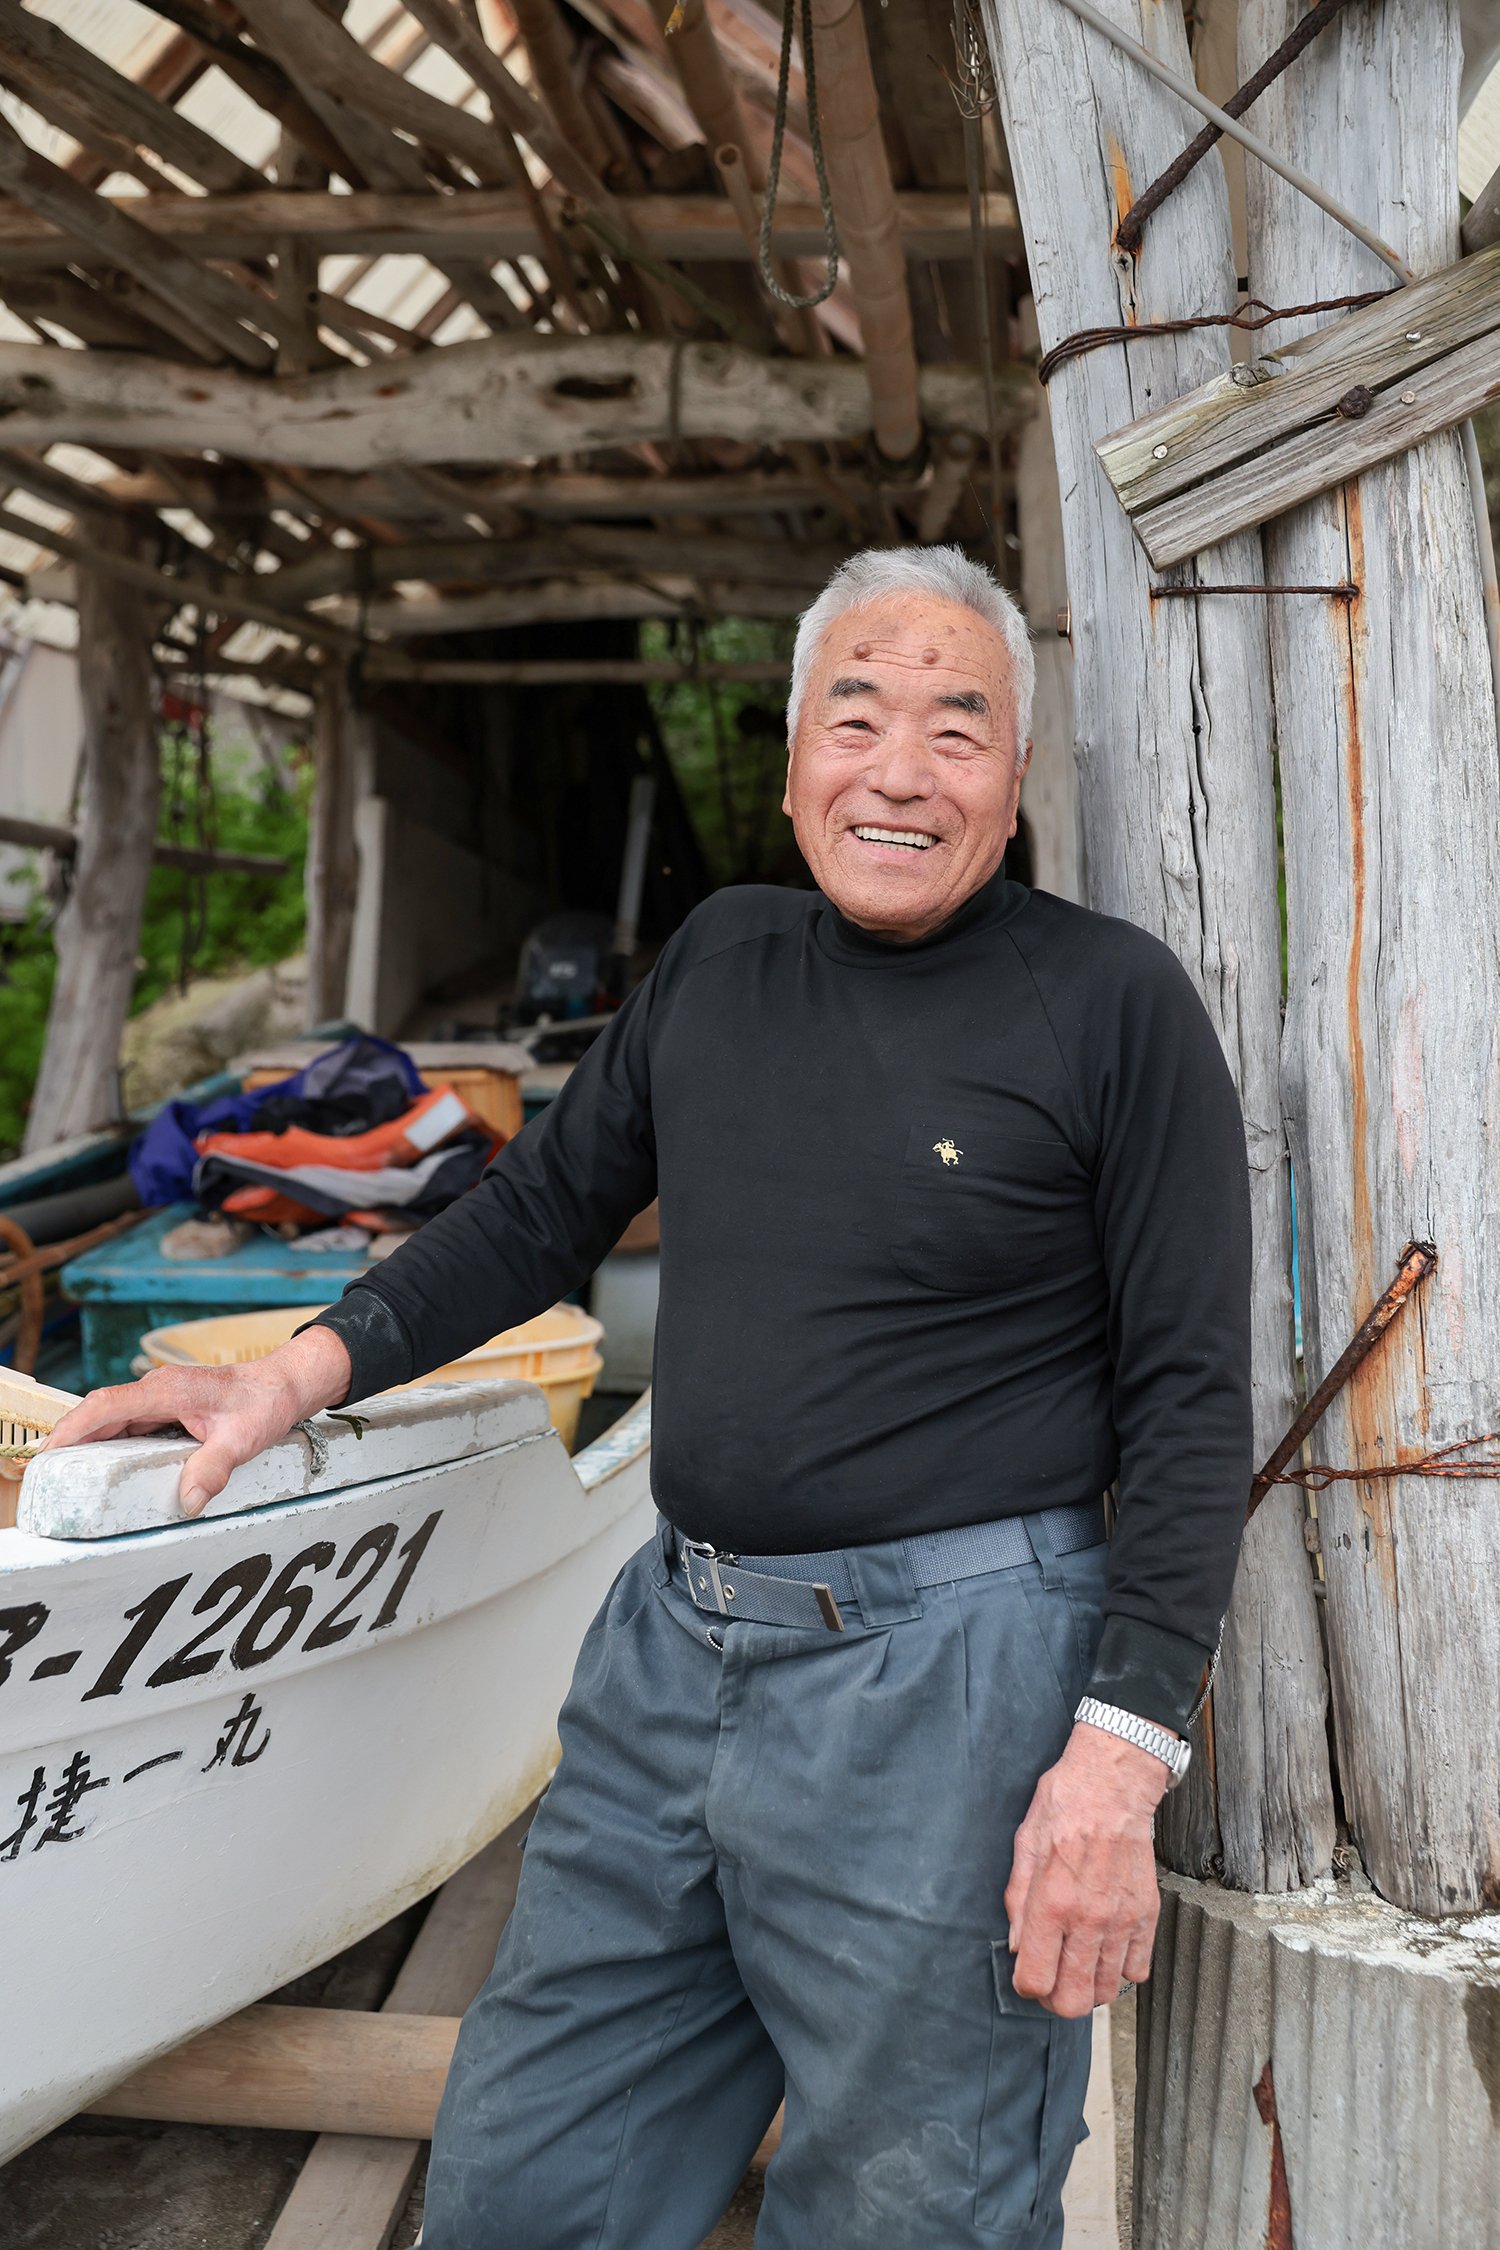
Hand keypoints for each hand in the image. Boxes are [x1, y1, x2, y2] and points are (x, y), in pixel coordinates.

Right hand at [41, 1326, 353, 1518]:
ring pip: (115, 1415)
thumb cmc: (264, 1403)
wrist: (286, 1383)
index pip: (106, 1406)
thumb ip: (211, 1470)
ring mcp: (164, 1395)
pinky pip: (132, 1421)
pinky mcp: (171, 1404)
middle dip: (72, 1437)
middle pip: (102, 1410)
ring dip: (91, 1439)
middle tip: (49, 1471)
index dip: (73, 1428)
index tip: (50, 1451)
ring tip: (69, 1471)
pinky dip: (113, 1439)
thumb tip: (188, 1502)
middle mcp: (159, 1389)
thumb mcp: (241, 1441)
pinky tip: (108, 1462)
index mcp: (167, 1391)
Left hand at [1004, 1721, 1168, 2017]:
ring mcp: (1122, 1921)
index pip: (1036, 1981)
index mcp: (1051, 1904)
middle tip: (1051, 1978)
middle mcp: (1088, 1920)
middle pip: (1074, 2001)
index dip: (1026, 1986)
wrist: (1113, 1783)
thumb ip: (1018, 1901)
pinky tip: (1106, 1949)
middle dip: (1056, 1999)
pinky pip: (1137, 1971)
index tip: (1027, 1974)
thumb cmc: (1064, 1806)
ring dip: (1089, 1987)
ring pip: (1107, 1991)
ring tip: (1078, 1964)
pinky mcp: (1147, 1916)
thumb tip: (1018, 1947)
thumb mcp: (1025, 1845)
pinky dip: (1120, 1970)